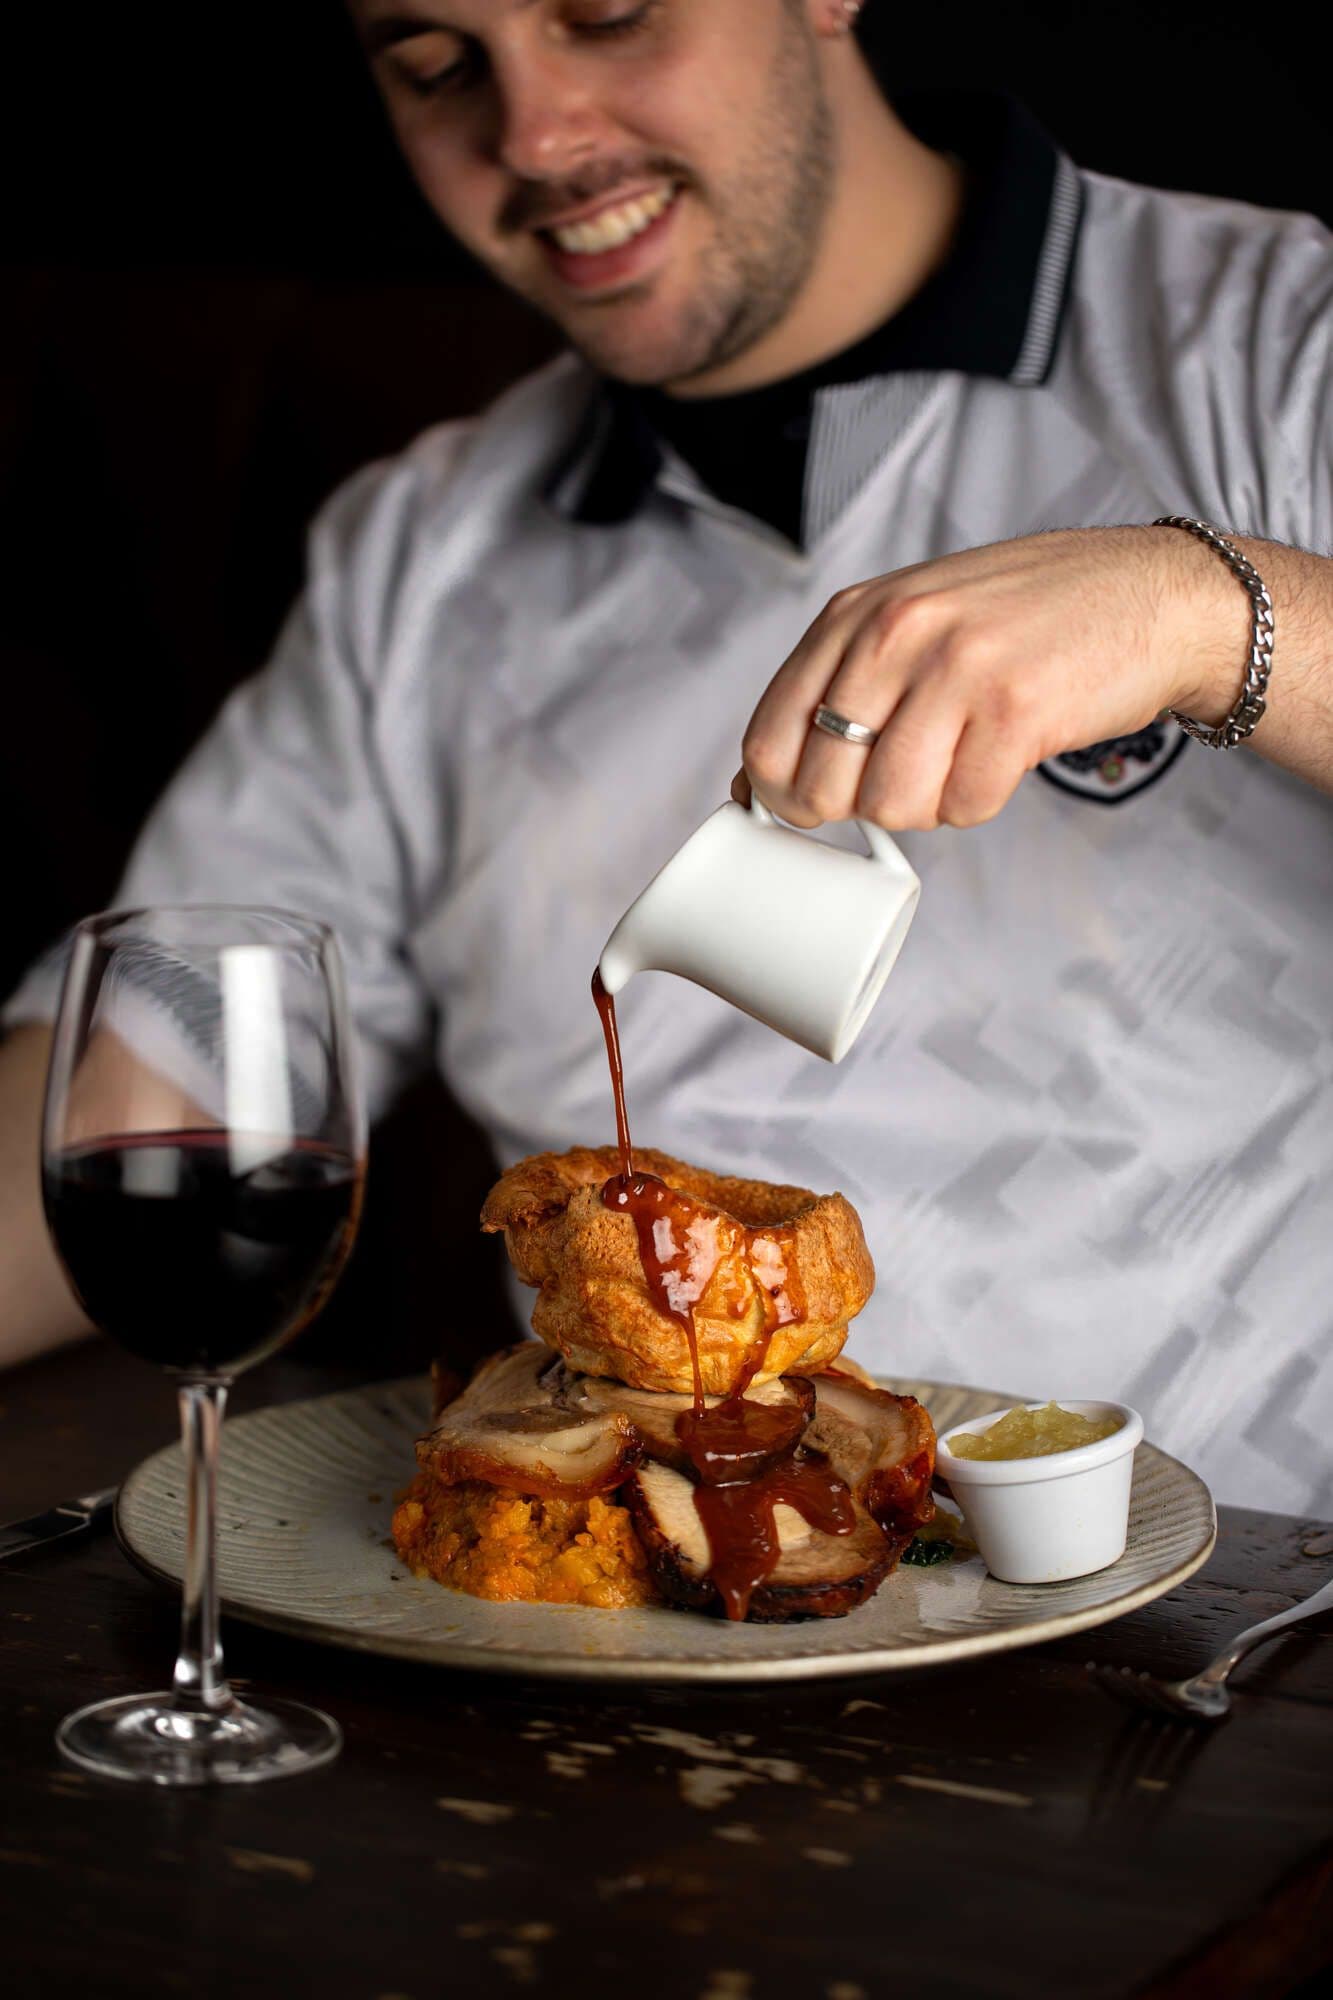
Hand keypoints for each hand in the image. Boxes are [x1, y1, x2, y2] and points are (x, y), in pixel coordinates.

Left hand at [733, 526, 1244, 829]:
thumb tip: (755, 788)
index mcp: (857, 614)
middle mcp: (897, 634)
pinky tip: (1006, 754)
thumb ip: (838, 687)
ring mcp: (956, 670)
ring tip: (964, 755)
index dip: (783, 796)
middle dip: (861, 806)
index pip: (769, 739)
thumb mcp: (912, 621)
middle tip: (913, 775)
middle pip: (824, 786)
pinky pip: (964, 809)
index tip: (817, 805)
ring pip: (891, 806)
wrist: (1156, 595)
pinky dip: (982, 800)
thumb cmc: (1029, 617)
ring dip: (928, 804)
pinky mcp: (1016, 711)